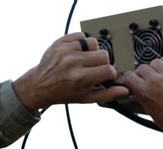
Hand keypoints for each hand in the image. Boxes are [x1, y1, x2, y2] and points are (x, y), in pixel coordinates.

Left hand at [13, 32, 128, 110]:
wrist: (39, 86)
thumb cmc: (62, 93)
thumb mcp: (85, 98)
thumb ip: (106, 94)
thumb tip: (124, 90)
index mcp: (80, 78)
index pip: (108, 70)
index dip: (109, 74)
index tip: (104, 76)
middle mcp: (73, 63)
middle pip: (103, 55)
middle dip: (102, 63)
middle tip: (93, 70)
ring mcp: (66, 51)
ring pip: (93, 43)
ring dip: (92, 52)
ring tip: (84, 61)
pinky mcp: (60, 42)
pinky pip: (81, 36)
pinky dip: (82, 44)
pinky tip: (78, 53)